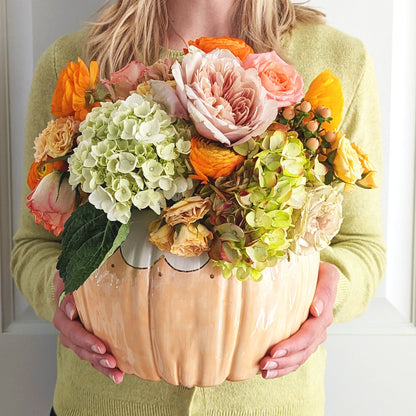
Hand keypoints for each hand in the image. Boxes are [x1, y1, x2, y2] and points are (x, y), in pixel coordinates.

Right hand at [52, 271, 123, 382]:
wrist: (75, 281)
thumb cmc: (76, 278)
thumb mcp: (71, 279)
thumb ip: (70, 292)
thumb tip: (71, 309)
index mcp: (63, 316)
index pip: (72, 330)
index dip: (85, 339)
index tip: (100, 345)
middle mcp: (68, 330)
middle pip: (80, 347)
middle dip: (96, 356)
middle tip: (111, 360)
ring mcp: (78, 338)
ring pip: (87, 355)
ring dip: (101, 365)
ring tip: (116, 373)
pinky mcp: (89, 342)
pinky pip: (95, 356)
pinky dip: (105, 367)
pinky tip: (118, 374)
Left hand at [259, 262, 338, 378]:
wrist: (319, 275)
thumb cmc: (316, 271)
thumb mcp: (325, 272)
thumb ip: (325, 287)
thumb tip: (316, 309)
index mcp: (325, 308)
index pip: (312, 329)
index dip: (295, 341)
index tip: (276, 348)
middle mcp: (321, 324)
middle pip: (305, 347)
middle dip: (285, 357)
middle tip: (265, 361)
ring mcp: (314, 334)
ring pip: (301, 356)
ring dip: (283, 366)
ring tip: (264, 370)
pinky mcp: (305, 339)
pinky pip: (297, 358)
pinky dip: (284, 367)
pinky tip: (268, 371)